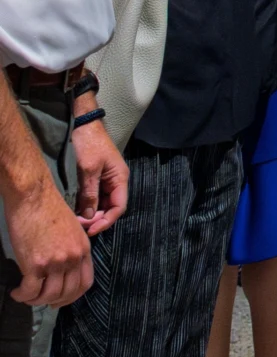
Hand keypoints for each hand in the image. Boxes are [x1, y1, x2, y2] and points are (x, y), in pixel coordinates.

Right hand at [3, 182, 91, 306]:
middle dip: (54, 301)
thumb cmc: (49, 209)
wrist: (33, 197)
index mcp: (84, 249)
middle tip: (41, 301)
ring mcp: (56, 262)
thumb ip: (72, 248)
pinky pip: (31, 291)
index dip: (72, 296)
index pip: (85, 283)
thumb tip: (64, 267)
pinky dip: (22, 296)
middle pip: (68, 293)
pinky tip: (17, 292)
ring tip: (25, 296)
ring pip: (49, 295)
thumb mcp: (72, 229)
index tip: (60, 300)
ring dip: (35, 300)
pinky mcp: (36, 264)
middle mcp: (73, 258)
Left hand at [69, 114, 125, 235]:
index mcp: (120, 179)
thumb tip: (89, 217)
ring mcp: (106, 181)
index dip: (107, 221)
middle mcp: (116, 182)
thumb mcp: (89, 170)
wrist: (85, 126)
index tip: (92, 230)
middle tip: (79, 226)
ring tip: (76, 222)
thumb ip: (90, 194)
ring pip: (102, 204)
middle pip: (110, 207)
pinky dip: (86, 206)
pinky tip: (76, 212)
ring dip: (91, 214)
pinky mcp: (97, 179)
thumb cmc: (90, 145)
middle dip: (97, 219)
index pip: (119, 207)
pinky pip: (94, 198)